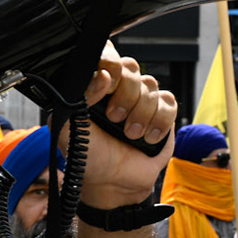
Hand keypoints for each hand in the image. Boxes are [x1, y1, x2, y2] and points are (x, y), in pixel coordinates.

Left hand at [76, 44, 176, 205]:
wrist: (114, 182)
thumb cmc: (89, 155)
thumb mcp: (69, 130)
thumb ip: (77, 100)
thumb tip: (101, 76)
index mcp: (94, 85)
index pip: (105, 54)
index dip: (109, 62)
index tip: (106, 83)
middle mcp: (119, 87)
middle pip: (131, 67)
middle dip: (124, 95)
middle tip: (114, 119)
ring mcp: (142, 98)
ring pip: (150, 85)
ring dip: (140, 113)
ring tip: (130, 135)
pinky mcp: (162, 112)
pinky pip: (168, 102)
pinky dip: (159, 121)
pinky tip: (148, 137)